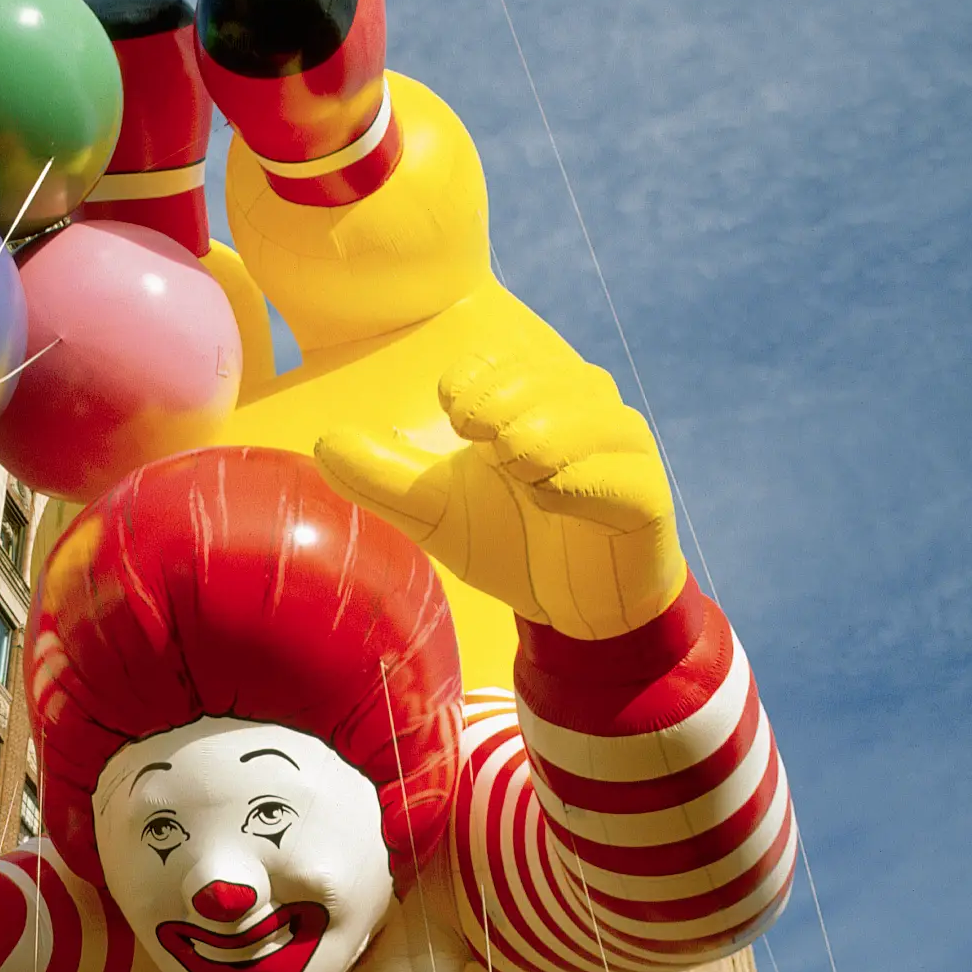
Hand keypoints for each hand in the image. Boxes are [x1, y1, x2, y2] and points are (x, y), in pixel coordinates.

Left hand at [315, 350, 685, 638]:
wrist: (579, 611)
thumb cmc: (513, 544)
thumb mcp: (437, 515)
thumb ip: (385, 479)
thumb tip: (324, 443)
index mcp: (532, 397)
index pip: (499, 359)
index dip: (471, 381)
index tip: (452, 416)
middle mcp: (583, 408)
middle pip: (545, 378)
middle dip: (502, 403)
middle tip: (477, 440)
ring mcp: (623, 448)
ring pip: (587, 416)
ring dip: (540, 436)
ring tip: (511, 463)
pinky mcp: (647, 494)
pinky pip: (619, 474)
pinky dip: (578, 481)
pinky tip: (545, 495)